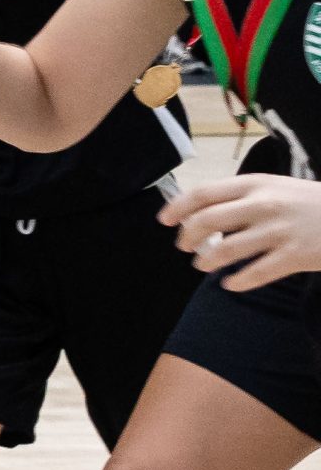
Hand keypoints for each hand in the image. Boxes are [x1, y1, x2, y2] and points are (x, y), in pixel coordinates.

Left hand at [163, 174, 320, 291]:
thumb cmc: (311, 202)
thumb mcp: (276, 187)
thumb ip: (243, 196)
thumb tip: (203, 210)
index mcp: (255, 185)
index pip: (203, 193)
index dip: (178, 208)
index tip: (164, 221)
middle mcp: (263, 205)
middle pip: (207, 222)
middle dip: (188, 237)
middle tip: (184, 247)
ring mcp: (280, 231)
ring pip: (227, 250)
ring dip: (208, 261)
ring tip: (203, 265)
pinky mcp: (296, 256)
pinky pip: (256, 273)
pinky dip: (237, 282)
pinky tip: (230, 284)